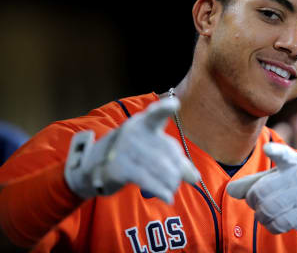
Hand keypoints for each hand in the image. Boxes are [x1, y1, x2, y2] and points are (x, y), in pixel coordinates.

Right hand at [64, 97, 199, 202]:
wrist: (93, 167)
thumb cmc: (132, 155)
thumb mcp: (153, 151)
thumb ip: (176, 161)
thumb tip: (195, 178)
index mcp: (144, 123)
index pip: (156, 114)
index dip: (164, 108)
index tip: (175, 104)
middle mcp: (134, 132)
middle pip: (169, 152)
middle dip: (177, 170)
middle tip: (176, 181)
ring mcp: (125, 148)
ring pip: (161, 168)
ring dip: (171, 183)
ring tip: (172, 189)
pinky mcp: (119, 167)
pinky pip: (147, 180)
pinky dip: (161, 191)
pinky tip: (168, 198)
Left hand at [227, 142, 296, 242]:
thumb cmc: (295, 189)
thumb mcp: (278, 178)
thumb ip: (253, 182)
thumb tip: (231, 190)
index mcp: (293, 162)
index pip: (283, 154)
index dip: (275, 151)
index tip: (268, 149)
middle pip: (262, 190)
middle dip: (253, 200)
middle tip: (255, 202)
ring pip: (269, 208)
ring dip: (261, 215)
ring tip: (263, 214)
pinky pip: (279, 222)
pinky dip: (271, 225)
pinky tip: (274, 222)